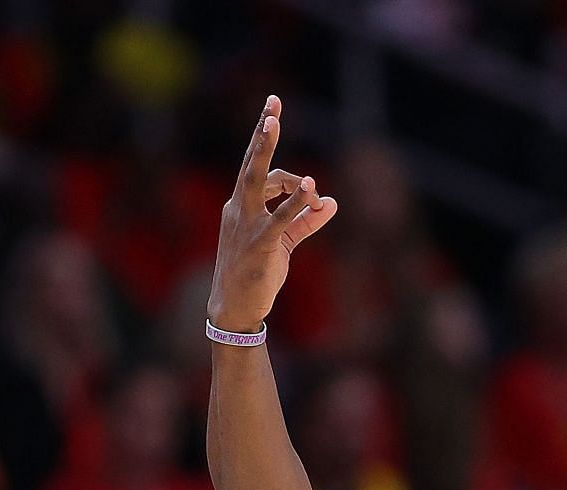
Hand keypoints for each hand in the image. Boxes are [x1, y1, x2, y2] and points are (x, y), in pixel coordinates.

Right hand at [208, 95, 337, 333]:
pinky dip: (294, 201)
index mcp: (241, 205)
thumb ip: (307, 221)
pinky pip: (278, 217)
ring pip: (256, 179)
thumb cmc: (256, 273)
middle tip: (272, 104)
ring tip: (273, 121)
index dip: (269, 145)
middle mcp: (239, 208)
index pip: (257, 168)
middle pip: (251, 162)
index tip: (276, 116)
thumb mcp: (285, 243)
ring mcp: (247, 224)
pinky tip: (310, 187)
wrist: (235, 307)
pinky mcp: (260, 244)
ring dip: (265, 148)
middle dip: (262, 132)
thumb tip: (331, 202)